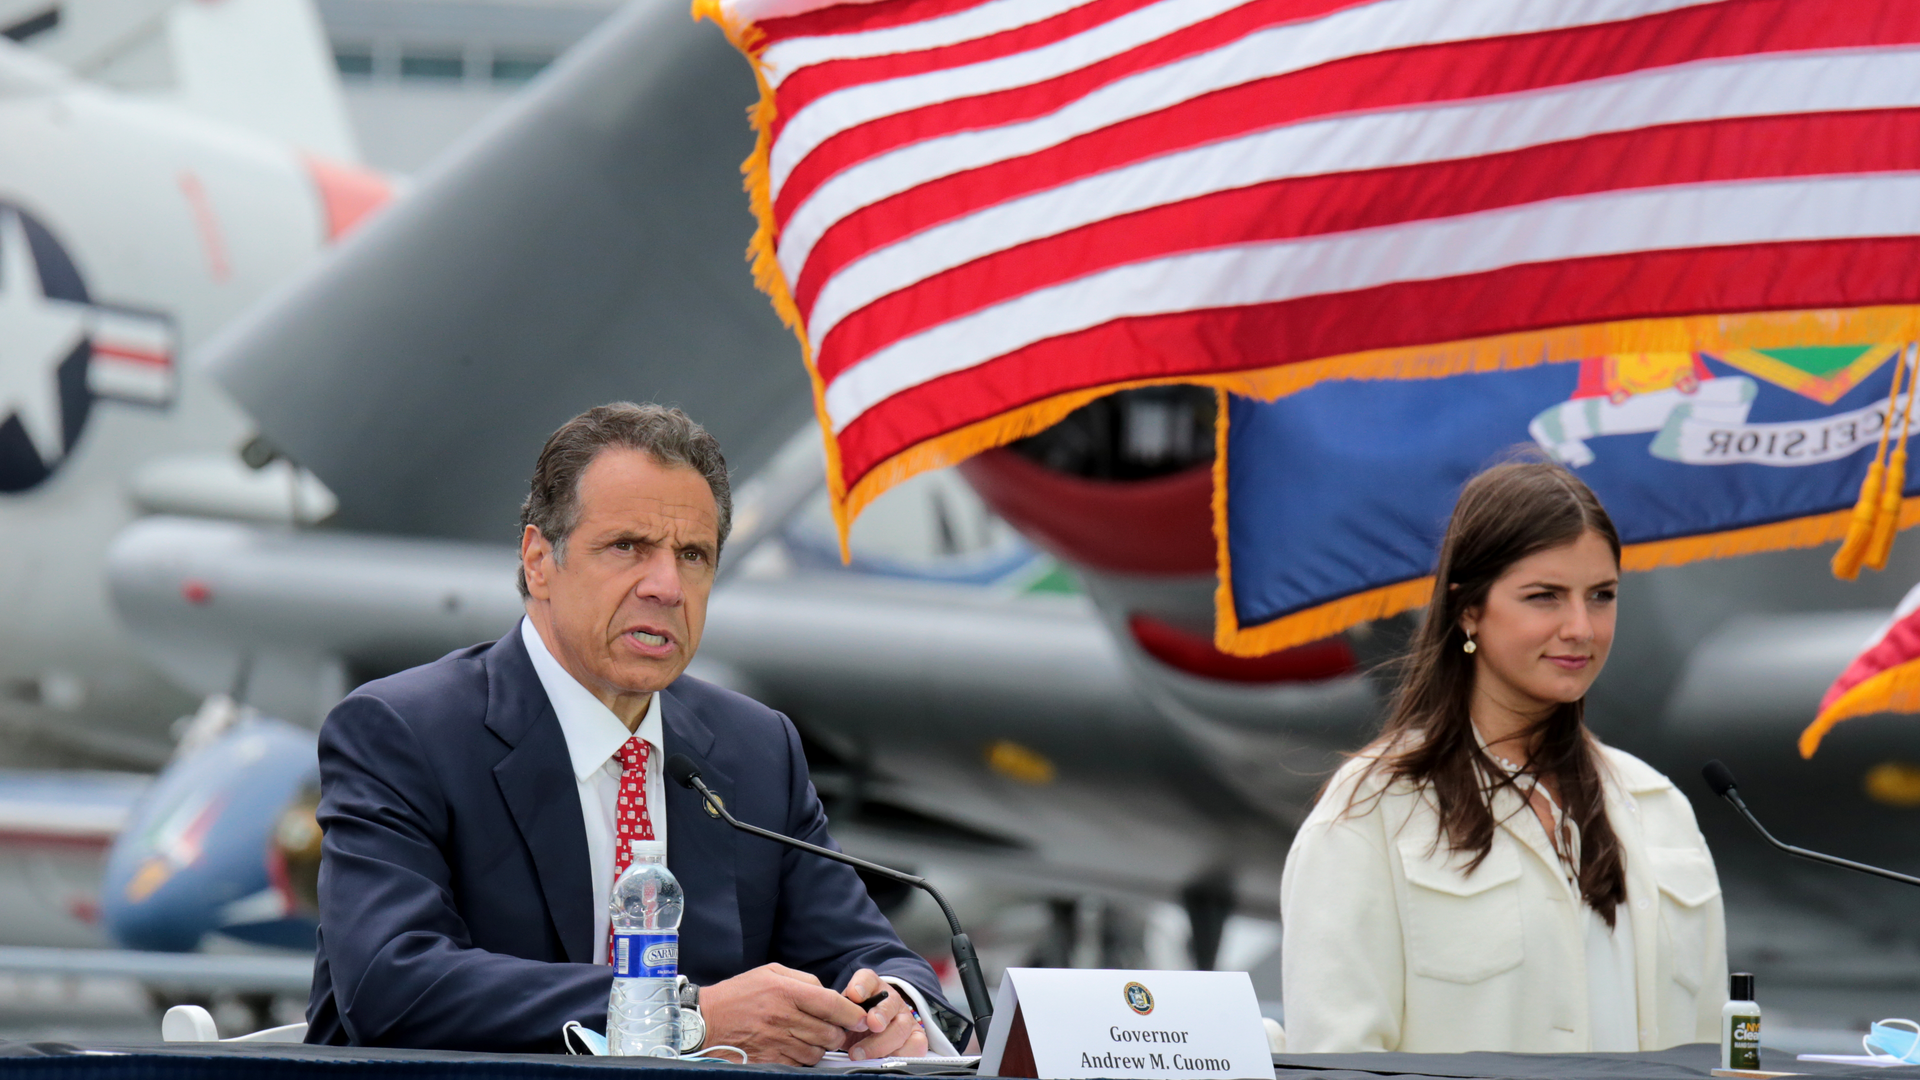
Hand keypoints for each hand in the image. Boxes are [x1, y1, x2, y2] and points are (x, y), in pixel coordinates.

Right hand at [698, 963, 867, 1065]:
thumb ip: (803, 980)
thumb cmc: (738, 994)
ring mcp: (776, 1042)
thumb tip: (829, 993)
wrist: (705, 1022)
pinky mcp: (770, 1060)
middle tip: (833, 1028)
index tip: (862, 1017)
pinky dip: (804, 1058)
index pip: (831, 1003)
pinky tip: (796, 1048)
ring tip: (811, 1037)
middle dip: (838, 1032)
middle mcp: (783, 1017)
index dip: (852, 1013)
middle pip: (829, 1031)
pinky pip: (801, 1064)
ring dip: (821, 1046)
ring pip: (818, 1051)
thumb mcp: (770, 973)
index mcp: (785, 991)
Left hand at [839, 969, 928, 1060]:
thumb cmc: (859, 1021)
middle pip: (889, 1005)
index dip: (861, 986)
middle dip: (881, 1015)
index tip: (854, 995)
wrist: (880, 1029)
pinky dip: (898, 1055)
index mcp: (872, 988)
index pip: (867, 979)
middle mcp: (892, 1001)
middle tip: (871, 1025)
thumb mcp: (846, 1013)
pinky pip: (915, 1046)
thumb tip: (833, 1023)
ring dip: (881, 1044)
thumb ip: (840, 1013)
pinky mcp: (917, 1038)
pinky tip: (882, 1060)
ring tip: (859, 1054)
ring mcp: (906, 1019)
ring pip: (901, 1029)